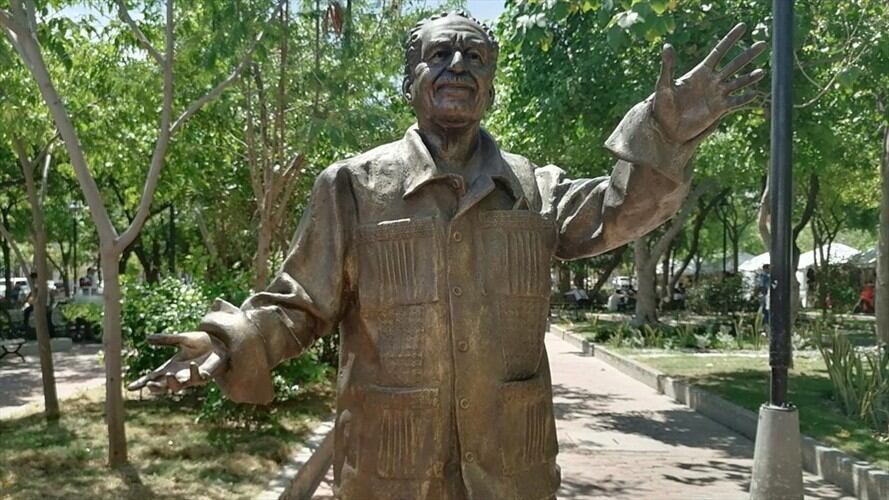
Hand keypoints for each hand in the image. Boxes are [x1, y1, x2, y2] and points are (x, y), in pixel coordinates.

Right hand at [126, 331, 227, 393]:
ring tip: (169, 377)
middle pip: (165, 385)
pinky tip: (192, 365)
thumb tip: (147, 338)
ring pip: (180, 385)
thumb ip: (166, 340)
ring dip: (174, 383)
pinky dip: (194, 372)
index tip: (131, 387)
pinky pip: (199, 377)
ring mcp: (193, 376)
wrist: (220, 342)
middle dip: (157, 387)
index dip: (143, 382)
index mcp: (172, 366)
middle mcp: (180, 374)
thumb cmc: (201, 342)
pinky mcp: (206, 374)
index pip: (154, 377)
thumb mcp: (182, 339)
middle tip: (150, 385)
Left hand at [653, 23, 766, 142]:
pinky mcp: (718, 109)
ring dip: (750, 77)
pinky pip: (735, 102)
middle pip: (734, 65)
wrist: (666, 128)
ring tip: (762, 71)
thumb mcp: (664, 86)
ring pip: (738, 83)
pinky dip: (744, 98)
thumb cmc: (662, 106)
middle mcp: (712, 81)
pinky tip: (754, 93)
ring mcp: (716, 95)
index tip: (743, 27)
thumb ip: (668, 67)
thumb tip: (667, 46)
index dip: (731, 39)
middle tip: (763, 44)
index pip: (719, 52)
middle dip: (748, 55)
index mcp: (700, 72)